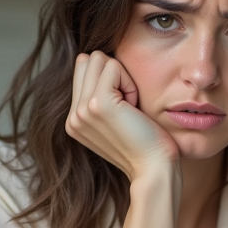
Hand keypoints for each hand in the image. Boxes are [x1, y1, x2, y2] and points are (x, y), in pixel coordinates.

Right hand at [66, 51, 178, 180]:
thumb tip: (91, 57)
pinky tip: (134, 108)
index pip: (83, 69)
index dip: (110, 80)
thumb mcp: (115, 119)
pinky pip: (113, 66)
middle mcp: (73, 116)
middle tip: (128, 106)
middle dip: (114, 75)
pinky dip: (129, 82)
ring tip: (130, 108)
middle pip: (88, 60)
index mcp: (75, 120)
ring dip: (122, 78)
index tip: (124, 108)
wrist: (154, 170)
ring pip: (98, 59)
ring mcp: (82, 110)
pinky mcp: (98, 104)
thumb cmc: (146, 144)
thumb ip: (100, 96)